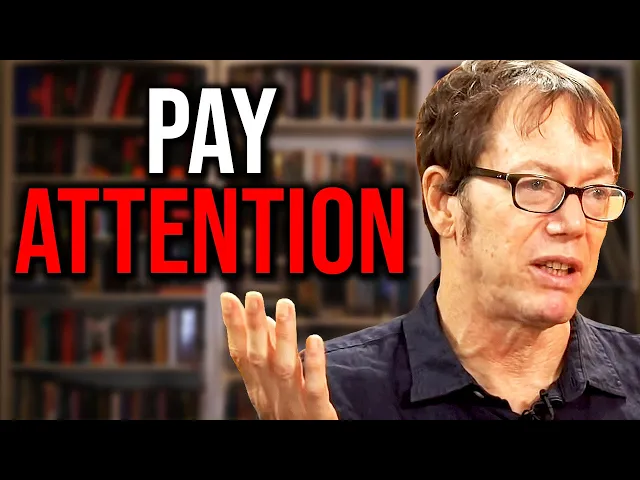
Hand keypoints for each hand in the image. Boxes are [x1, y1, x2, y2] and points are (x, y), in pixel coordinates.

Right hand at [220, 291, 337, 419]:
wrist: (304, 441)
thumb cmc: (290, 412)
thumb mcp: (273, 384)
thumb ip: (268, 352)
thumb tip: (265, 318)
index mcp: (258, 387)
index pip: (241, 353)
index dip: (233, 325)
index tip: (227, 297)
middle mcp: (270, 394)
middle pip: (259, 357)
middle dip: (253, 325)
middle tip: (253, 295)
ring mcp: (293, 403)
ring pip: (285, 367)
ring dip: (283, 335)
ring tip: (284, 305)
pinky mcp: (317, 413)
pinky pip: (315, 388)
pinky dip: (314, 364)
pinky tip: (315, 340)